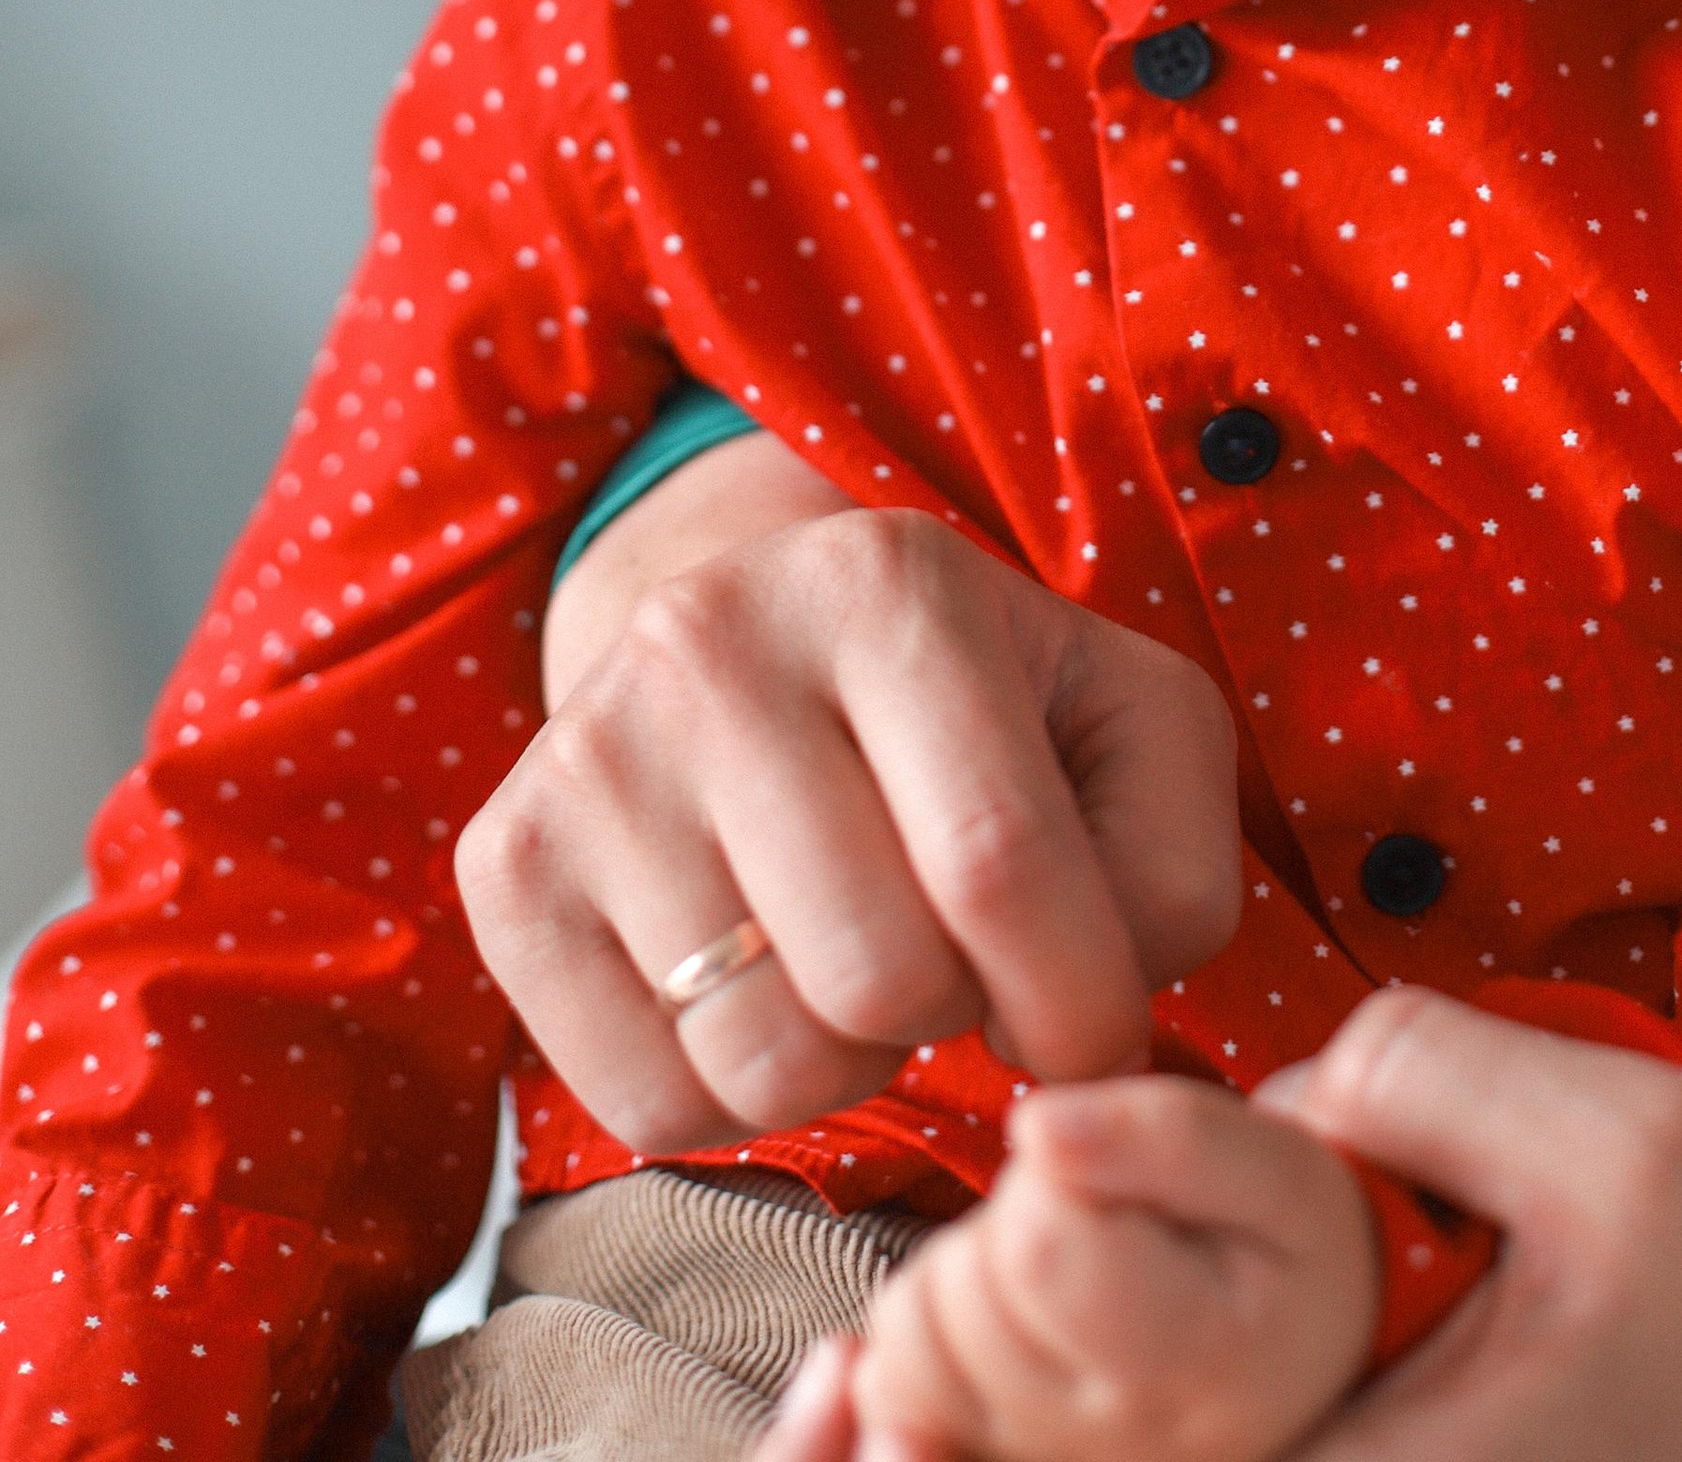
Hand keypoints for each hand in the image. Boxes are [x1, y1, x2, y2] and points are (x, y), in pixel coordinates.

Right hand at [457, 473, 1241, 1154]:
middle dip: (957, 1019)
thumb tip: (1082, 1030)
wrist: (758, 645)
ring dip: (848, 1065)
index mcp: (889, 581)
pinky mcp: (507, 864)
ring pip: (763, 1059)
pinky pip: (645, 1103)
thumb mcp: (1126, 726)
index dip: (1075, 999)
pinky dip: (733, 1100)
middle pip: (879, 975)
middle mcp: (714, 639)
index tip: (1088, 1024)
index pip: (999, 863)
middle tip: (953, 959)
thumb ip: (1170, 860)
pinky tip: (759, 987)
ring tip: (855, 964)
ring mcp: (592, 751)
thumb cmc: (983, 711)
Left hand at [852, 1077, 1378, 1461]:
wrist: (1305, 1350)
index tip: (1125, 1173)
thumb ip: (1163, 1134)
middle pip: (969, 1288)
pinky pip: (892, 1377)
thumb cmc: (1289, 1245)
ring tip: (1065, 1258)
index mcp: (1189, 1364)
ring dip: (971, 1262)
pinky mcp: (992, 1460)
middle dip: (1016, 1212)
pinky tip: (1006, 1304)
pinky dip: (927, 1319)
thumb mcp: (1273, 1165)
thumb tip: (1032, 1127)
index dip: (1060, 1167)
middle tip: (1104, 1215)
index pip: (1038, 1248)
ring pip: (916, 1329)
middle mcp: (1106, 1443)